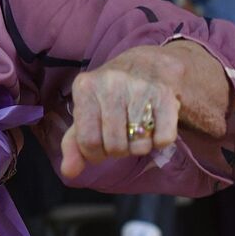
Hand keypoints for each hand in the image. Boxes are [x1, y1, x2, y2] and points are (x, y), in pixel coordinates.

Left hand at [59, 41, 230, 178]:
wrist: (148, 63)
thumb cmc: (111, 94)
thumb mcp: (87, 111)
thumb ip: (74, 143)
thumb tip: (69, 172)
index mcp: (85, 87)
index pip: (88, 141)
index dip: (94, 153)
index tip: (100, 146)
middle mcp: (111, 83)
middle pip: (114, 146)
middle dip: (118, 150)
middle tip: (122, 136)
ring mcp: (139, 88)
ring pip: (139, 146)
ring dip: (139, 147)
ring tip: (137, 129)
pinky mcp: (165, 95)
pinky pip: (163, 139)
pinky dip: (160, 141)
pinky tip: (154, 125)